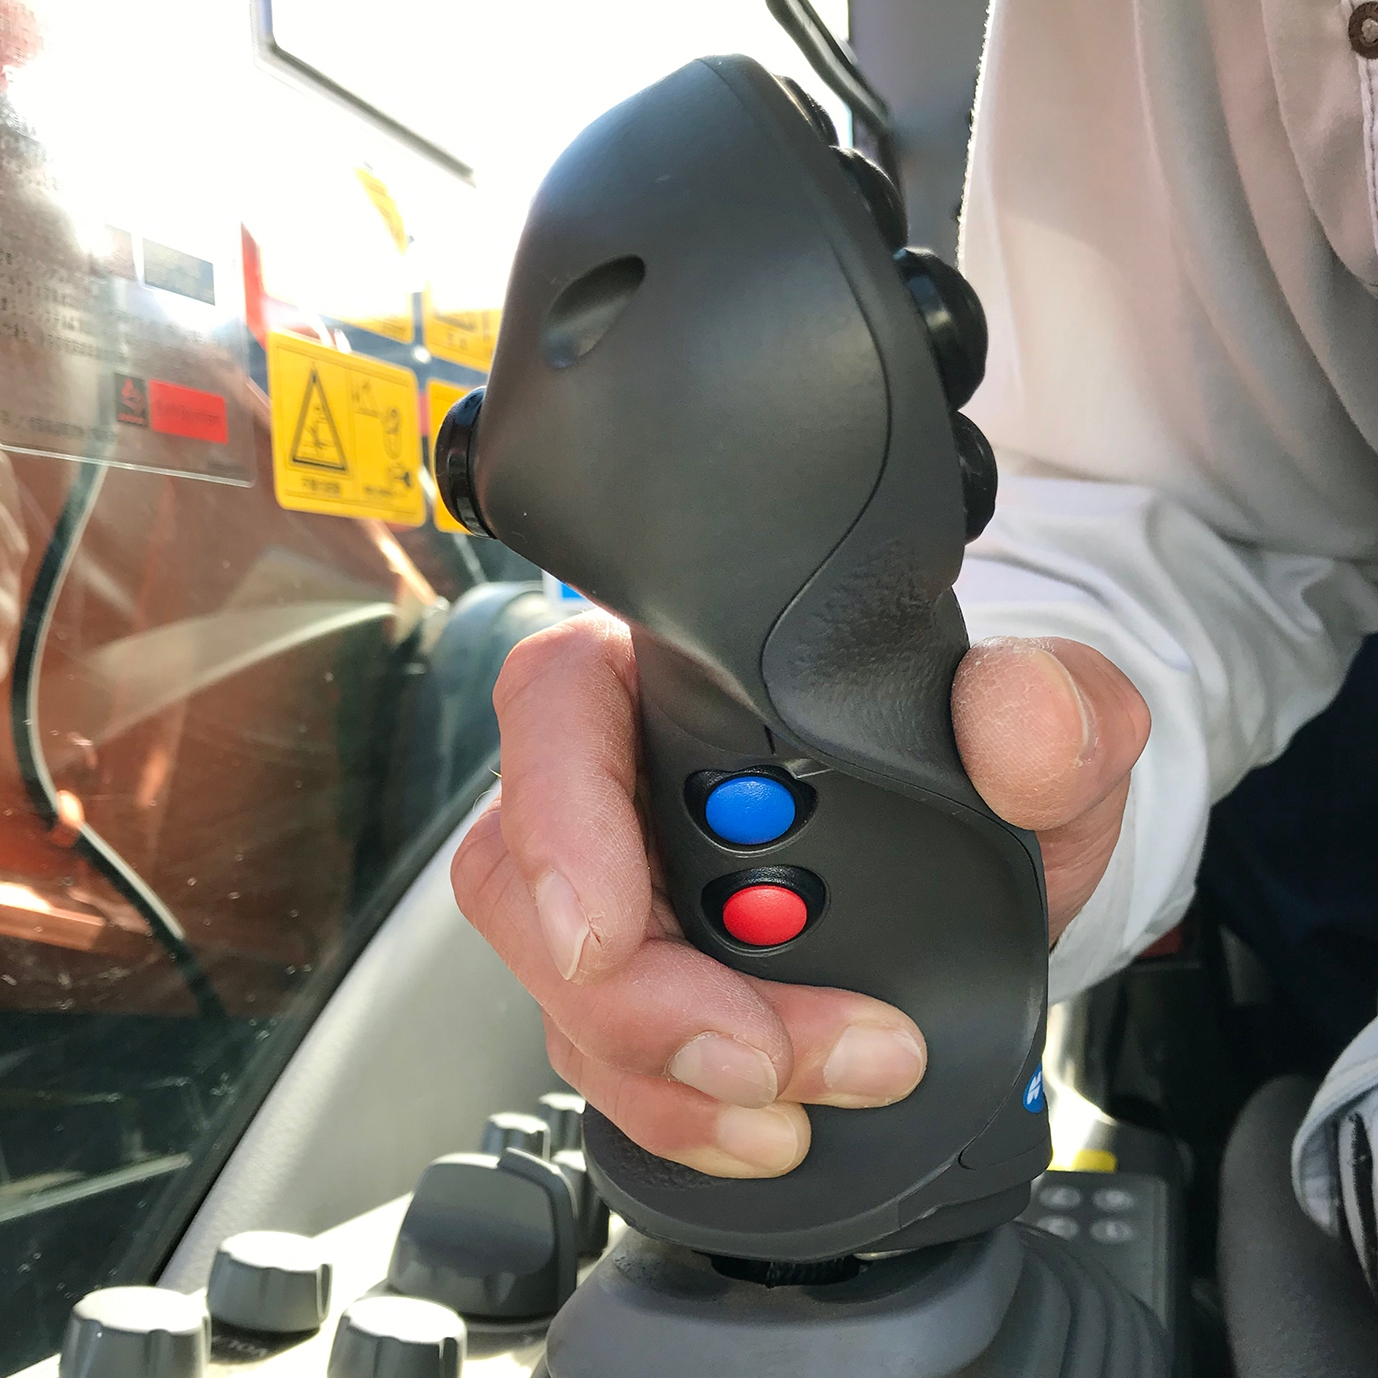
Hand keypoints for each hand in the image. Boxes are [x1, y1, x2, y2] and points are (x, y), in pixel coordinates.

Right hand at [452, 616, 1147, 1179]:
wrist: (999, 878)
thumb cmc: (991, 777)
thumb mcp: (1047, 729)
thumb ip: (1047, 706)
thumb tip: (1020, 718)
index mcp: (680, 669)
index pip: (559, 701)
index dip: (556, 816)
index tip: (609, 931)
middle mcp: (622, 771)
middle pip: (519, 874)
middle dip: (629, 997)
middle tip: (755, 1057)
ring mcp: (620, 881)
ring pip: (555, 984)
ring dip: (663, 1071)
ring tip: (796, 1103)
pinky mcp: (640, 976)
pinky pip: (603, 1055)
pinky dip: (676, 1110)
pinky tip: (764, 1125)